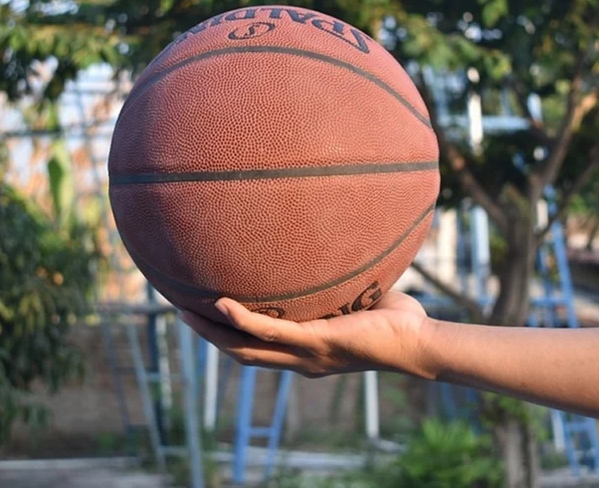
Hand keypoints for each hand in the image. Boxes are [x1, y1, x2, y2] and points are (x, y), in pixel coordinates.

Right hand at [180, 291, 430, 378]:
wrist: (420, 342)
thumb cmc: (398, 322)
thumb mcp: (358, 298)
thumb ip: (340, 279)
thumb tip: (340, 240)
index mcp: (305, 352)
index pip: (256, 347)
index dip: (226, 334)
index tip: (203, 311)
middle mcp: (299, 359)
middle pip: (239, 352)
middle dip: (207, 334)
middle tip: (178, 309)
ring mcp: (305, 354)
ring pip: (244, 348)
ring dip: (212, 330)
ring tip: (184, 308)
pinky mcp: (316, 343)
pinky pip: (270, 333)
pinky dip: (242, 320)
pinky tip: (220, 304)